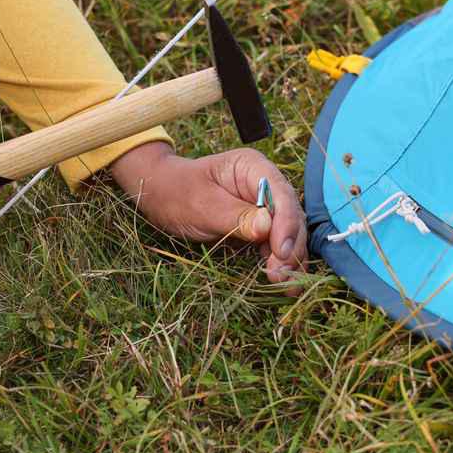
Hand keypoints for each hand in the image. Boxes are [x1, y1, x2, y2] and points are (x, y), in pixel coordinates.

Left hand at [110, 142, 305, 288]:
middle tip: (281, 275)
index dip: (286, 222)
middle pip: (290, 215)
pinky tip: (282, 281)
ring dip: (289, 258)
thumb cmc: (178, 193)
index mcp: (253, 167)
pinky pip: (276, 243)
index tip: (281, 251)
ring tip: (285, 285)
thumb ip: (236, 216)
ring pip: (288, 232)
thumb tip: (267, 226)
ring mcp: (265, 206)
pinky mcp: (260, 226)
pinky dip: (281, 262)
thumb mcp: (203, 205)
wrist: (161, 196)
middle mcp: (266, 185)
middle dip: (289, 246)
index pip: (281, 193)